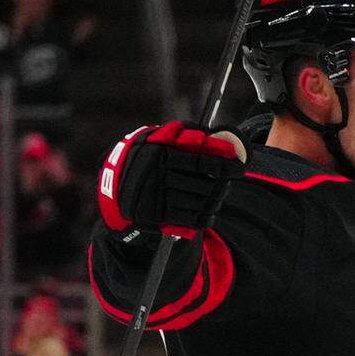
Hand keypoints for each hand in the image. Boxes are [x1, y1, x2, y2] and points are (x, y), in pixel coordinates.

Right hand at [98, 121, 247, 238]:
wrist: (115, 189)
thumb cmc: (146, 159)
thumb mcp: (159, 140)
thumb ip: (186, 136)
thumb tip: (216, 138)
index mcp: (161, 154)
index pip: (201, 161)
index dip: (224, 164)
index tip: (239, 166)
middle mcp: (158, 176)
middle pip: (203, 184)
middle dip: (221, 185)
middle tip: (227, 182)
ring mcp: (157, 198)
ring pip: (199, 202)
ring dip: (214, 201)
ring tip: (218, 197)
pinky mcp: (157, 215)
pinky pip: (190, 219)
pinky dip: (204, 217)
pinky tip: (209, 212)